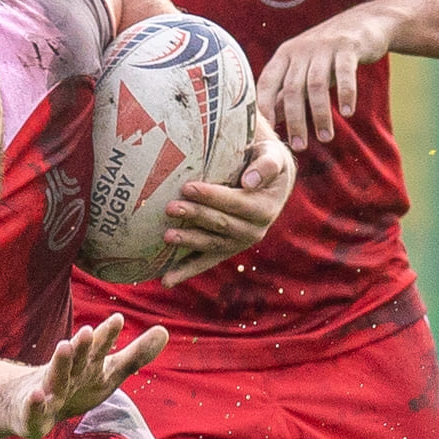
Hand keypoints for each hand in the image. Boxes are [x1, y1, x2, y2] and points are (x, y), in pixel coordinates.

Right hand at [7, 316, 168, 438]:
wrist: (27, 402)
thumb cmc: (75, 385)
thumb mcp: (108, 372)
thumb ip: (135, 355)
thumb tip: (164, 330)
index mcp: (87, 365)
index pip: (99, 348)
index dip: (107, 336)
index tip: (118, 319)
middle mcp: (68, 374)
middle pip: (77, 359)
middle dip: (82, 346)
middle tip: (89, 331)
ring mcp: (49, 392)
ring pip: (55, 377)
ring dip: (60, 362)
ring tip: (64, 346)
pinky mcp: (33, 414)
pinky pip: (34, 409)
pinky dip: (35, 403)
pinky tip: (37, 396)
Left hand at [160, 109, 293, 285]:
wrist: (270, 183)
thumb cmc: (266, 162)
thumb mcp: (273, 156)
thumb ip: (266, 165)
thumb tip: (250, 181)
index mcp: (264, 208)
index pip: (235, 203)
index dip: (212, 196)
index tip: (187, 187)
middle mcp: (254, 230)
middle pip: (220, 224)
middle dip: (195, 215)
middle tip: (170, 207)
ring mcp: (238, 243)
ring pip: (211, 244)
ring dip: (188, 242)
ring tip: (166, 237)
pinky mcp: (224, 250)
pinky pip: (204, 262)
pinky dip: (185, 272)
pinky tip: (165, 281)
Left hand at [257, 0, 400, 151]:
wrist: (364, 22)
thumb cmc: (328, 52)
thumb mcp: (305, 68)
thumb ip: (289, 91)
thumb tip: (271, 118)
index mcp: (285, 55)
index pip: (267, 82)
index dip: (264, 106)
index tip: (267, 132)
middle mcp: (301, 50)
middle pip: (292, 89)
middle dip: (295, 121)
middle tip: (299, 146)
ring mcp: (324, 46)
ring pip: (316, 85)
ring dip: (320, 114)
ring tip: (325, 137)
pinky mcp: (348, 46)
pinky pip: (344, 73)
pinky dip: (345, 94)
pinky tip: (348, 113)